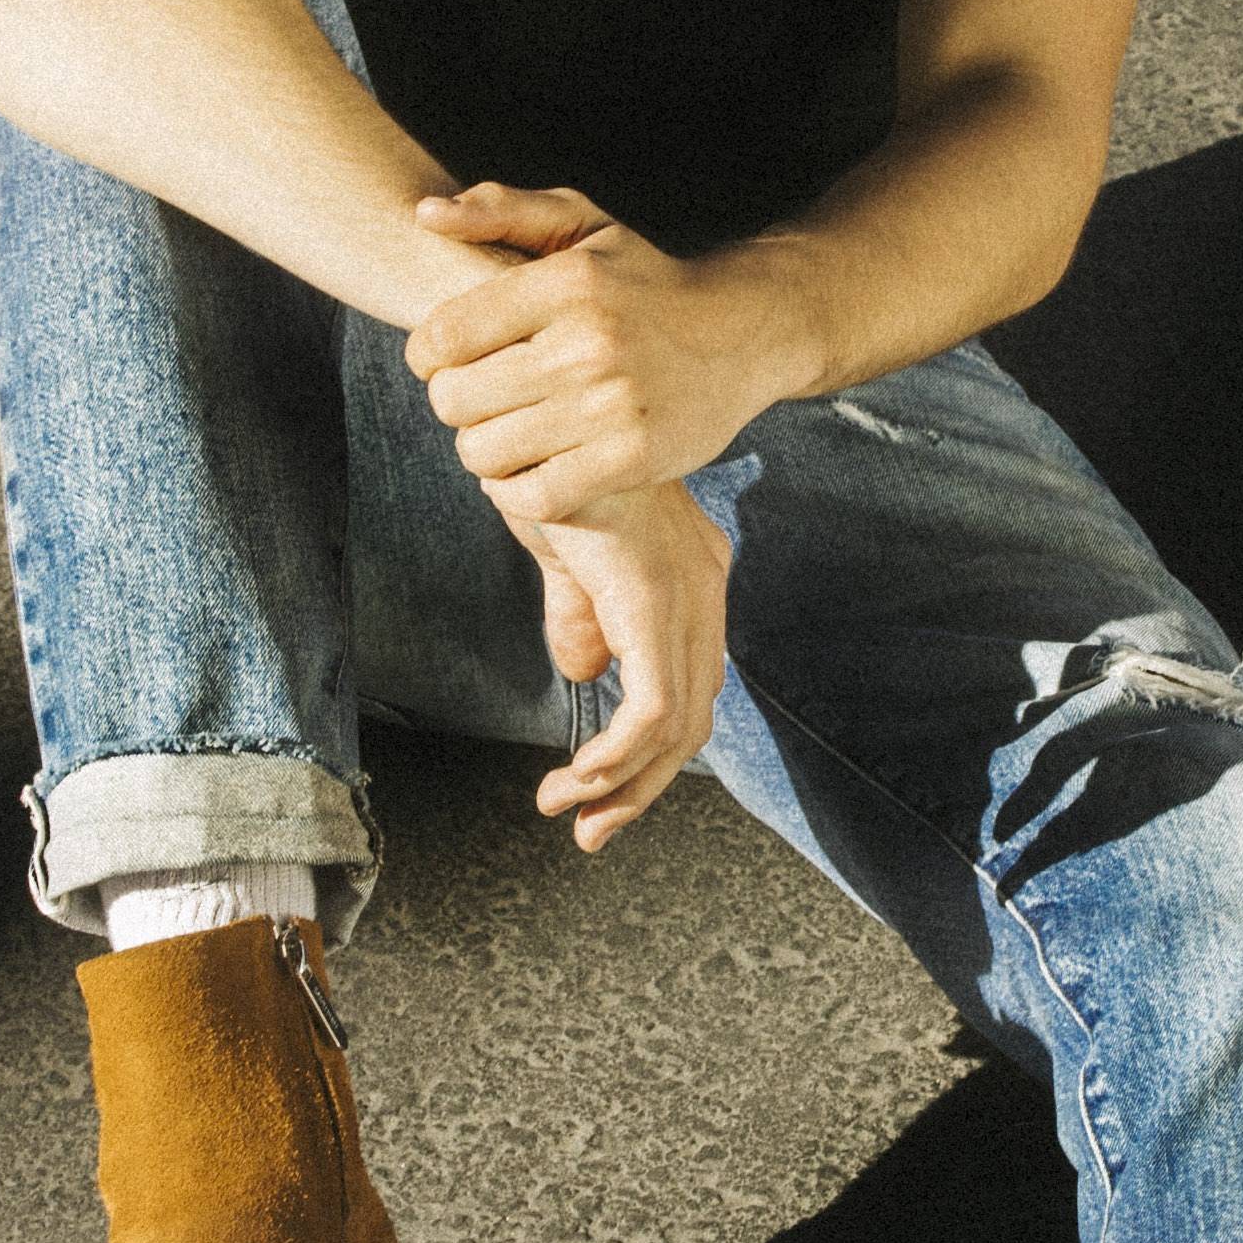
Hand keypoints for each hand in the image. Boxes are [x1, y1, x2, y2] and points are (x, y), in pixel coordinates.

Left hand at [403, 182, 815, 507]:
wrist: (745, 333)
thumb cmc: (645, 281)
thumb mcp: (583, 226)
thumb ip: (502, 210)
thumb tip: (424, 214)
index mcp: (569, 283)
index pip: (443, 336)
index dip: (427, 355)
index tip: (445, 359)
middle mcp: (590, 343)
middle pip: (455, 400)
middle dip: (455, 401)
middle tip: (482, 396)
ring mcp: (613, 406)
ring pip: (485, 452)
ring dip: (483, 448)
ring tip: (505, 430)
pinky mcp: (633, 460)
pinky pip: (534, 497)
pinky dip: (516, 491)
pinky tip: (529, 467)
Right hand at [500, 478, 733, 852]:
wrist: (540, 412)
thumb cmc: (550, 470)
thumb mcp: (566, 555)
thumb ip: (580, 614)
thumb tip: (583, 674)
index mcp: (689, 580)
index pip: (690, 690)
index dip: (649, 756)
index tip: (596, 794)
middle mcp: (702, 590)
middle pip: (693, 722)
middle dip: (638, 790)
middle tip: (589, 830)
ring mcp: (684, 595)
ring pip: (679, 728)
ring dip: (621, 785)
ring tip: (568, 809)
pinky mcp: (653, 600)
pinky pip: (654, 710)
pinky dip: (617, 758)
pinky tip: (580, 776)